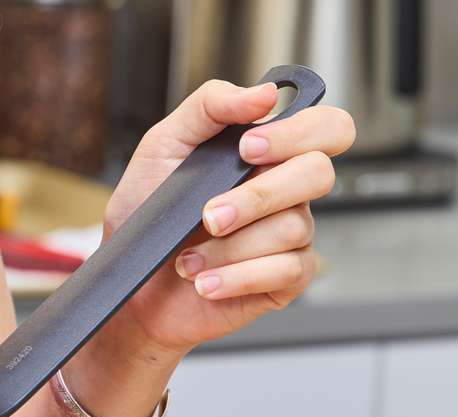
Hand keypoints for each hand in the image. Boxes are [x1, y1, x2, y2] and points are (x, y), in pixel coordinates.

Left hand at [102, 79, 355, 353]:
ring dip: (229, 247)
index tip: (248, 148)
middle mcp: (287, 191)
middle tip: (209, 216)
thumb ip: (210, 106)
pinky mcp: (284, 280)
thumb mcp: (163, 146)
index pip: (325, 128)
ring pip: (292, 227)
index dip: (300, 133)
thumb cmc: (147, 214)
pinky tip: (205, 281)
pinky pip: (284, 271)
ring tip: (187, 260)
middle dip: (258, 196)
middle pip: (318, 174)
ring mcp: (290, 236)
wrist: (132, 282)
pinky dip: (237, 277)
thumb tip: (264, 93)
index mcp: (269, 153)